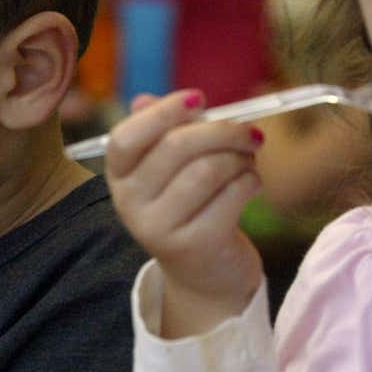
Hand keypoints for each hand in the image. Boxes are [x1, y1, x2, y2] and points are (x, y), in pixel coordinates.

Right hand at [103, 89, 263, 335]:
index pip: (126, 137)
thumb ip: (160, 131)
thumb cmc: (190, 205)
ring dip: (241, 158)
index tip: (198, 98)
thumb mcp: (168, 168)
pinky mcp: (195, 245)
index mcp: (120, 176)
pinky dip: (251, 181)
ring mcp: (159, 228)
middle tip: (250, 132)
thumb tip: (144, 100)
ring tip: (248, 161)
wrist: (203, 273)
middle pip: (176, 146)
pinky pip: (232, 195)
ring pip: (210, 169)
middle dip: (223, 130)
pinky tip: (251, 184)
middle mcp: (130, 203)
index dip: (163, 112)